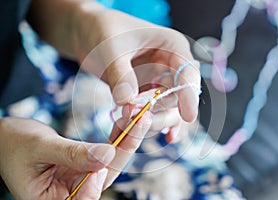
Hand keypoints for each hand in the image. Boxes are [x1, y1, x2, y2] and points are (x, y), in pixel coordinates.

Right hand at [0, 116, 150, 198]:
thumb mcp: (41, 147)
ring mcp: (79, 178)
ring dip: (125, 137)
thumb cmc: (14, 143)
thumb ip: (72, 154)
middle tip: (140, 120)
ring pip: (109, 162)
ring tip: (137, 115)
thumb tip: (106, 156)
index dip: (99, 177)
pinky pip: (105, 152)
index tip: (110, 152)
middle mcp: (69, 192)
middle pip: (104, 175)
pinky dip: (116, 135)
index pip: (83, 197)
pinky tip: (127, 120)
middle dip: (124, 147)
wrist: (8, 136)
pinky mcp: (84, 164)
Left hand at [72, 3, 199, 141]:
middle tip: (136, 121)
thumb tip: (127, 102)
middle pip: (177, 96)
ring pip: (166, 108)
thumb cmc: (103, 30)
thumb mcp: (110, 47)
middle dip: (159, 112)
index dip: (189, 94)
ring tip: (125, 128)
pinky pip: (153, 111)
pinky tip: (160, 138)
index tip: (188, 116)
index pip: (187, 71)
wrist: (89, 34)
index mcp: (171, 46)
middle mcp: (170, 65)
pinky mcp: (147, 92)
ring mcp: (159, 80)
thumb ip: (120, 73)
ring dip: (150, 121)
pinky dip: (150, 123)